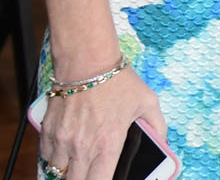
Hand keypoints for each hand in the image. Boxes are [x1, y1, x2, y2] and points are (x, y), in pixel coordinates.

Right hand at [36, 66, 167, 179]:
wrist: (86, 62)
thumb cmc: (118, 82)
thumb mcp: (148, 102)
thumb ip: (157, 126)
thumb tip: (162, 143)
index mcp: (108, 144)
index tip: (107, 177)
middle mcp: (81, 147)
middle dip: (84, 178)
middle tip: (92, 170)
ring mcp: (62, 141)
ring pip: (58, 171)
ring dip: (68, 168)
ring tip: (80, 157)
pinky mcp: (48, 132)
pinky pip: (47, 156)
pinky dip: (55, 156)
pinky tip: (67, 146)